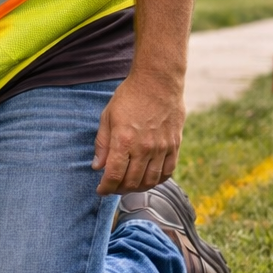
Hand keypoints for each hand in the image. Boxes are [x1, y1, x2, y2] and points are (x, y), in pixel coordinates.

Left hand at [92, 72, 184, 194]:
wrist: (158, 82)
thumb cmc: (129, 97)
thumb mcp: (107, 117)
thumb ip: (102, 144)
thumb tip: (97, 167)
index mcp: (124, 140)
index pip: (114, 175)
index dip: (106, 187)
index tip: (100, 190)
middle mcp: (144, 147)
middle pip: (132, 181)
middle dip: (119, 189)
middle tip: (112, 188)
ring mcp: (162, 147)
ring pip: (151, 180)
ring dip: (138, 188)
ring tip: (128, 186)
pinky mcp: (175, 145)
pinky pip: (168, 171)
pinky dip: (157, 180)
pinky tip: (148, 179)